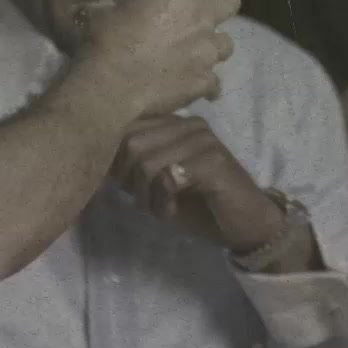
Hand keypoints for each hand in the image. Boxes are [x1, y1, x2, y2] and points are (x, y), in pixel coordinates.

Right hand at [75, 0, 239, 120]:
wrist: (111, 87)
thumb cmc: (107, 41)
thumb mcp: (111, 10)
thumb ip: (128, 4)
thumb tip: (116, 3)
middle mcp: (201, 17)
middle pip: (232, 0)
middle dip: (221, 4)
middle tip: (202, 12)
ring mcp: (207, 51)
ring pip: (228, 43)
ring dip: (213, 45)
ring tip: (196, 53)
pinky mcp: (205, 81)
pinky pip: (215, 81)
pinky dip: (205, 82)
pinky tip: (191, 84)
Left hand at [111, 115, 285, 251]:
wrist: (244, 224)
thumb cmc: (200, 205)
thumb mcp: (159, 184)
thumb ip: (136, 166)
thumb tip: (102, 160)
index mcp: (175, 123)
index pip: (127, 128)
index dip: (118, 162)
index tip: (130, 188)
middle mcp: (189, 124)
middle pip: (131, 142)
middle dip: (129, 180)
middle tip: (144, 203)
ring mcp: (203, 140)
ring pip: (147, 162)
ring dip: (146, 195)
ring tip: (160, 209)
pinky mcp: (213, 161)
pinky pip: (168, 177)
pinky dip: (163, 201)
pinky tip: (173, 211)